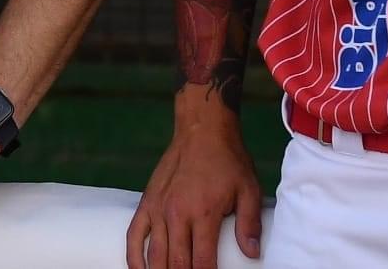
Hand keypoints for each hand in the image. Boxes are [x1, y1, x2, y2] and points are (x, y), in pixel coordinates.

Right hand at [126, 101, 261, 268]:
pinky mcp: (147, 202)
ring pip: (154, 253)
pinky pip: (134, 235)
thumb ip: (249, 224)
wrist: (201, 131)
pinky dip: (134, 257)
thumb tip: (253, 254)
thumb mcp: (249, 190)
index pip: (202, 262)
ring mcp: (157, 208)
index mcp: (203, 213)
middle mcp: (176, 213)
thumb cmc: (228, 161)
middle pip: (176, 262)